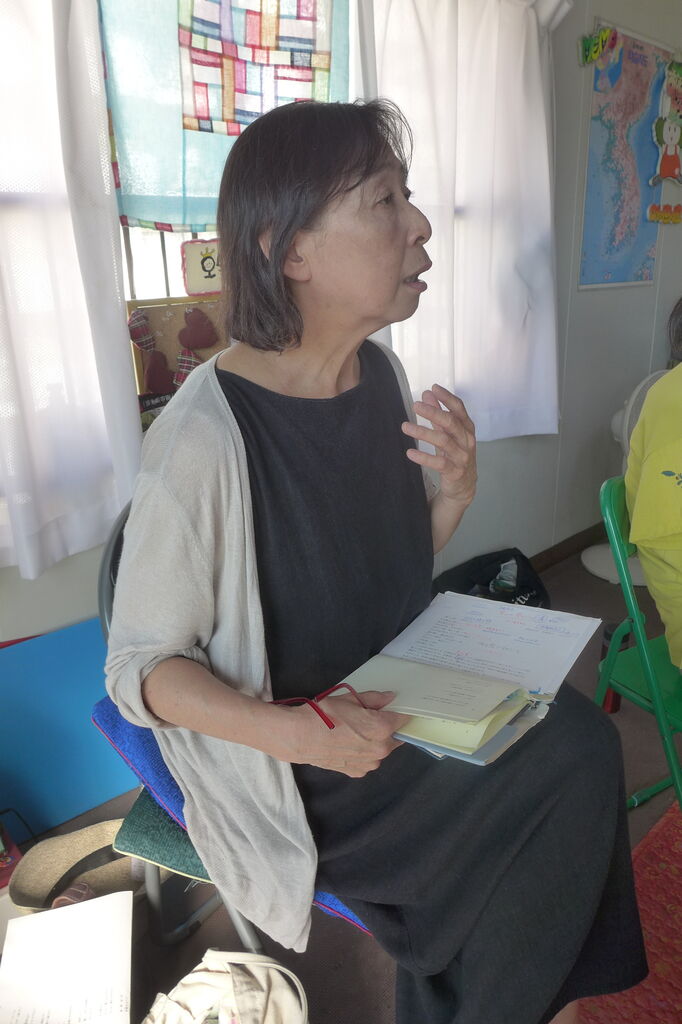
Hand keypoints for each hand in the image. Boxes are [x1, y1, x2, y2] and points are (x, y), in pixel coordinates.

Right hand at [279, 691, 410, 777]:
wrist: (299, 737)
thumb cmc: (324, 714)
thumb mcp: (350, 698)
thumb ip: (375, 699)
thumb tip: (390, 698)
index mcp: (382, 728)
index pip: (403, 718)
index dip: (400, 711)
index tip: (396, 708)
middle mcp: (380, 749)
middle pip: (395, 736)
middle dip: (387, 727)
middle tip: (369, 718)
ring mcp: (369, 763)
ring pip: (381, 749)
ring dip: (376, 741)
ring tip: (354, 731)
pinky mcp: (357, 772)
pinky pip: (368, 759)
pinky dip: (363, 752)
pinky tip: (348, 743)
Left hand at [402, 384, 476, 509]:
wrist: (463, 486)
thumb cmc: (455, 455)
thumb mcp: (447, 433)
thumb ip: (438, 415)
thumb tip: (427, 394)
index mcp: (467, 429)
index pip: (459, 409)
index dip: (447, 398)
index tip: (433, 388)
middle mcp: (467, 441)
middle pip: (451, 422)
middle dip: (433, 412)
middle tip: (415, 405)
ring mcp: (462, 457)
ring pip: (443, 441)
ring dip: (423, 432)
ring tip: (405, 427)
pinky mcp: (455, 472)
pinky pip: (439, 463)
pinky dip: (424, 457)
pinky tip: (410, 452)